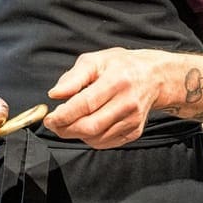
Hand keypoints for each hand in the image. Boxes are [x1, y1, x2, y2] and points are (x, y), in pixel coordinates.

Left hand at [42, 47, 168, 148]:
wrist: (153, 77)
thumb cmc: (120, 65)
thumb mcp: (95, 60)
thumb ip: (73, 77)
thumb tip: (54, 94)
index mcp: (116, 81)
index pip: (85, 104)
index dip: (64, 115)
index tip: (49, 118)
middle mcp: (127, 103)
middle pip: (91, 126)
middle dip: (66, 129)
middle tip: (53, 124)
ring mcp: (132, 120)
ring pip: (97, 138)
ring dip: (76, 134)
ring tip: (67, 123)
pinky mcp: (135, 132)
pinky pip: (106, 142)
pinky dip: (90, 138)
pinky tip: (84, 126)